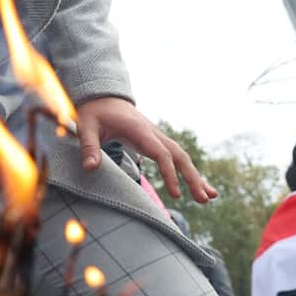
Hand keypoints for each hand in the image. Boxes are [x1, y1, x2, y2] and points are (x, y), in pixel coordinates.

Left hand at [76, 96, 216, 203]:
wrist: (103, 96)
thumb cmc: (95, 111)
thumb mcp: (87, 126)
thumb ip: (89, 147)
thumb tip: (91, 168)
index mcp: (139, 130)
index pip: (160, 153)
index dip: (170, 174)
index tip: (176, 195)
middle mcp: (153, 132)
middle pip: (179, 155)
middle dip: (193, 177)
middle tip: (204, 199)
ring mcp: (156, 136)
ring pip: (181, 156)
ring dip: (195, 176)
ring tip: (209, 197)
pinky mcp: (156, 141)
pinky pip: (175, 156)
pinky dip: (187, 171)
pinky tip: (198, 185)